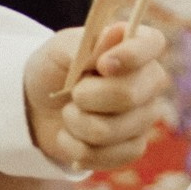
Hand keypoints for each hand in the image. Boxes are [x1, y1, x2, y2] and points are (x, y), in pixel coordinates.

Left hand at [24, 19, 169, 171]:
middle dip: (87, 97)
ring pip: (111, 131)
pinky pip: (110, 156)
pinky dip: (78, 149)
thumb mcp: (61, 49)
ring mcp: (144, 117)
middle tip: (73, 93)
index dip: (131, 55)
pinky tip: (71, 137)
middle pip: (128, 95)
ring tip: (69, 114)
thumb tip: (118, 33)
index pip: (153, 44)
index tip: (102, 65)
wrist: (37, 107)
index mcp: (136, 46)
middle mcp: (149, 81)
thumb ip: (88, 43)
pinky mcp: (133, 147)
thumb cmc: (54, 69)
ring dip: (77, 124)